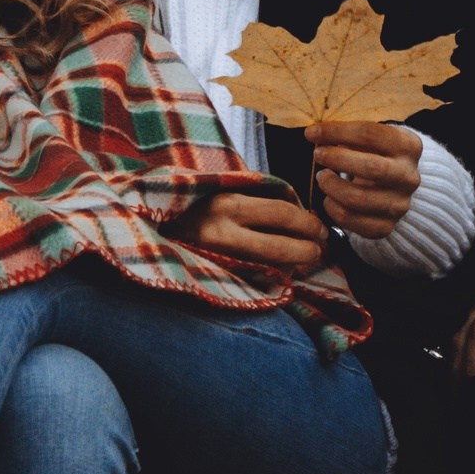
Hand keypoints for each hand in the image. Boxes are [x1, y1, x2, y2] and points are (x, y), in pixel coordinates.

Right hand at [190, 188, 330, 277]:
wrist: (154, 230)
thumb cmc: (195, 208)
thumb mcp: (224, 191)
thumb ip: (259, 198)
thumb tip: (303, 212)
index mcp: (227, 205)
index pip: (282, 213)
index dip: (308, 222)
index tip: (320, 227)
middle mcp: (222, 234)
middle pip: (282, 245)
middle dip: (309, 249)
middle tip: (320, 248)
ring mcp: (218, 260)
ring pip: (272, 269)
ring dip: (296, 266)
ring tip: (305, 260)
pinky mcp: (216, 279)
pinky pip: (256, 281)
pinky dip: (276, 277)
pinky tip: (283, 270)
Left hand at [308, 119, 420, 240]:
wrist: (396, 187)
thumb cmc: (374, 155)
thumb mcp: (370, 139)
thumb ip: (346, 135)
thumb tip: (315, 135)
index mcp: (408, 146)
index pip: (370, 134)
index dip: (337, 132)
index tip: (311, 133)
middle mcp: (409, 177)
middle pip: (371, 168)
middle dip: (337, 159)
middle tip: (317, 155)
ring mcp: (400, 205)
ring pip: (358, 199)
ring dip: (331, 186)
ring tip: (323, 177)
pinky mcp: (386, 226)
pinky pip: (351, 220)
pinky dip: (333, 209)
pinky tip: (329, 199)